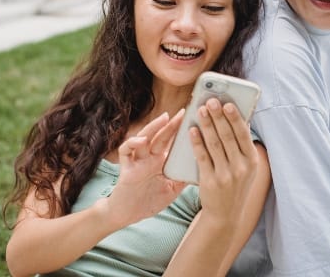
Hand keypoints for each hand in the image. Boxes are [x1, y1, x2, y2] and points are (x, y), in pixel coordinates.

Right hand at [109, 110, 185, 226]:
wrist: (127, 216)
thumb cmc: (148, 202)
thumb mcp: (172, 189)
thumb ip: (183, 177)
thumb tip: (203, 168)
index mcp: (160, 161)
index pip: (171, 141)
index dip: (180, 130)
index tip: (192, 120)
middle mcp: (149, 158)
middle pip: (160, 136)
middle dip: (171, 124)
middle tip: (183, 113)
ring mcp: (137, 161)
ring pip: (143, 138)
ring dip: (153, 127)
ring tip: (165, 118)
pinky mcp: (126, 168)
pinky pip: (126, 151)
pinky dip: (132, 144)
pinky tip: (142, 141)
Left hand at [190, 98, 258, 224]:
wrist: (225, 215)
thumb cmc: (236, 185)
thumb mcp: (246, 168)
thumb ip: (243, 146)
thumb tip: (239, 118)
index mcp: (252, 161)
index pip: (243, 135)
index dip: (235, 118)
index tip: (227, 103)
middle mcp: (241, 168)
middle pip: (227, 136)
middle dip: (218, 116)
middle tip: (210, 101)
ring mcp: (226, 175)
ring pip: (214, 144)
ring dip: (206, 125)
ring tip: (200, 110)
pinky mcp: (210, 181)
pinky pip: (202, 157)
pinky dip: (197, 142)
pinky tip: (192, 130)